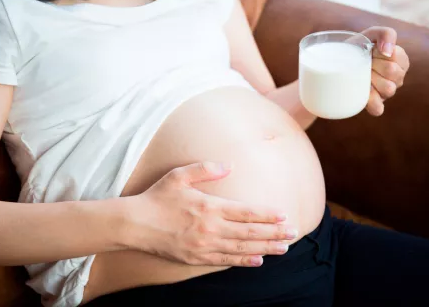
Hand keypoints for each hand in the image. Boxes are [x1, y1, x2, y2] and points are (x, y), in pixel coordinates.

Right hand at [125, 162, 296, 266]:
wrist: (134, 224)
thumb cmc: (157, 197)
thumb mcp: (179, 175)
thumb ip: (205, 168)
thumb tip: (229, 165)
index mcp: (209, 206)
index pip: (247, 212)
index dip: (267, 214)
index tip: (284, 215)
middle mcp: (211, 228)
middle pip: (250, 232)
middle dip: (274, 233)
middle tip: (294, 233)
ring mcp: (204, 245)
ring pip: (242, 249)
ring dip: (266, 248)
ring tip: (284, 248)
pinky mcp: (196, 258)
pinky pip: (226, 261)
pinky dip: (244, 262)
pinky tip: (258, 261)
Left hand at [361, 27, 410, 115]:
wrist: (337, 62)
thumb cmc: (358, 48)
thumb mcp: (371, 34)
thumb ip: (386, 33)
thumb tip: (387, 51)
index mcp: (400, 61)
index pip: (396, 56)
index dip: (379, 53)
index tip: (370, 51)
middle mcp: (397, 78)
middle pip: (392, 72)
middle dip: (374, 65)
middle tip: (363, 63)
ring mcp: (386, 93)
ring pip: (388, 89)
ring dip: (371, 80)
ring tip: (360, 75)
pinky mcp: (375, 104)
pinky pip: (378, 108)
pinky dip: (371, 102)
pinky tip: (364, 95)